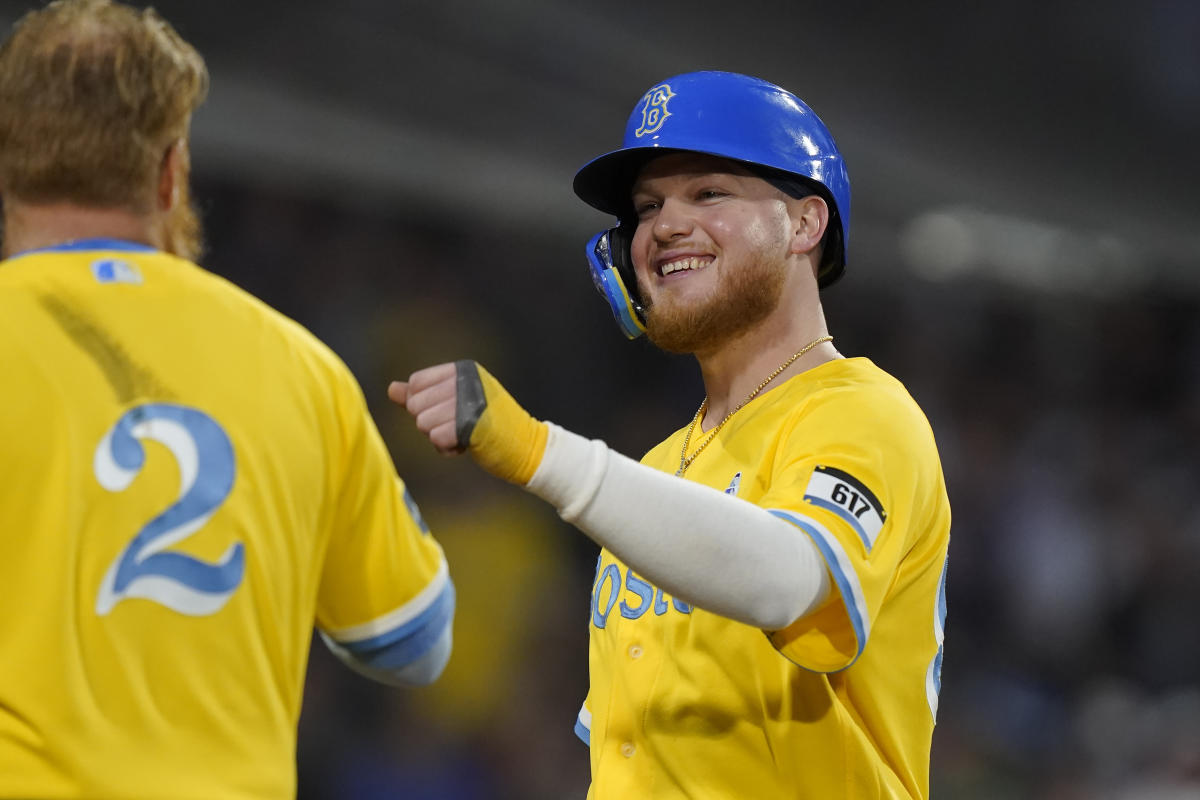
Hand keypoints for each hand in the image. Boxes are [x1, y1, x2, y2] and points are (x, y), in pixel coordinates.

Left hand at [389, 361, 548, 484]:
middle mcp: (465, 380)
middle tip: (458, 426)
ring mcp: (469, 401)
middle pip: (416, 405)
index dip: (423, 405)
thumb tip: (391, 389)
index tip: (448, 412)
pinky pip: (436, 439)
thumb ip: (422, 395)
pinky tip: (465, 446)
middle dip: (431, 423)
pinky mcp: (471, 425)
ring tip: (463, 435)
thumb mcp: (456, 403)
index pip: (416, 383)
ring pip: (423, 423)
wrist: (526, 446)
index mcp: (463, 369)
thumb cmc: (489, 425)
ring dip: (439, 437)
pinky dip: (447, 449)